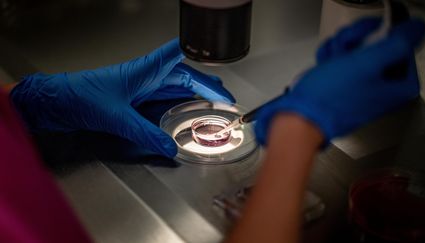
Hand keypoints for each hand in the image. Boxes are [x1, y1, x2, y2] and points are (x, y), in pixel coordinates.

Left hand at [10, 39, 234, 157]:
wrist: (57, 103)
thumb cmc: (82, 96)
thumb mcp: (118, 117)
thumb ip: (145, 134)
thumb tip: (169, 147)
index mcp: (144, 70)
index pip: (176, 53)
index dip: (197, 51)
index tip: (216, 55)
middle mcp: (145, 76)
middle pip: (182, 74)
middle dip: (204, 82)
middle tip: (222, 92)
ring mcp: (140, 88)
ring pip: (174, 86)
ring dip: (193, 92)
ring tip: (211, 99)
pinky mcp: (133, 100)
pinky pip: (162, 99)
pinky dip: (177, 103)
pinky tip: (184, 109)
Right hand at [255, 18, 424, 144]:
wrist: (301, 117)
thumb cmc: (330, 96)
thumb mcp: (367, 63)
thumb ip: (397, 44)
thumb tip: (414, 33)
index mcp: (399, 89)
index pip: (404, 48)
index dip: (384, 39)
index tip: (368, 40)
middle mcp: (384, 92)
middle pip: (380, 49)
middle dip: (358, 42)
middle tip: (346, 48)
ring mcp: (363, 91)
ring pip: (359, 54)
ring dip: (341, 49)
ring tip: (330, 59)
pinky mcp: (345, 90)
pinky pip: (344, 64)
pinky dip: (332, 59)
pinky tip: (324, 65)